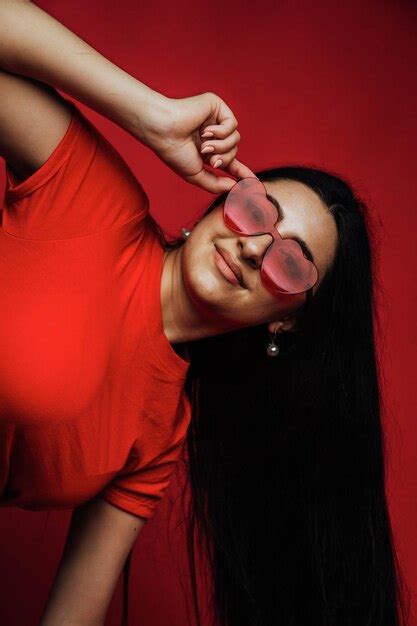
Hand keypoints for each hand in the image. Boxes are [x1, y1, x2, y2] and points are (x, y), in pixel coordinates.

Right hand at [140, 91, 255, 192]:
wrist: (163, 131)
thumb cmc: (174, 152)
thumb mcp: (195, 175)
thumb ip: (215, 184)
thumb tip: (234, 187)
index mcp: (206, 150)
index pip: (230, 163)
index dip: (241, 172)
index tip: (253, 183)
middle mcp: (212, 135)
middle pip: (234, 152)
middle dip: (224, 159)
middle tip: (208, 158)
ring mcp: (215, 120)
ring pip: (236, 139)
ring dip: (221, 146)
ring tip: (203, 144)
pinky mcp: (217, 106)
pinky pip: (232, 124)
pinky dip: (221, 132)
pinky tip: (206, 130)